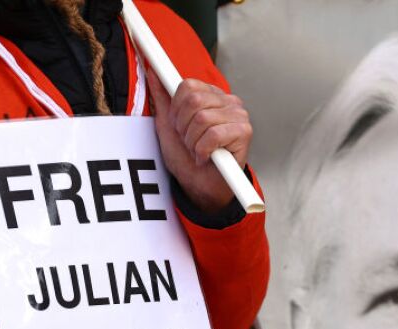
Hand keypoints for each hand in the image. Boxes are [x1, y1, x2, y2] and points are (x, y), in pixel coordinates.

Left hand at [148, 68, 251, 213]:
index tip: (177, 126)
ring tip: (197, 150)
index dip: (176, 110)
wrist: (199, 186)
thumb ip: (163, 99)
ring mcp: (239, 115)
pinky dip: (202, 150)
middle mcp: (228, 101)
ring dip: (192, 142)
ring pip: (202, 118)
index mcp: (212, 95)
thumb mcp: (168, 126)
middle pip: (194, 100)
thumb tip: (153, 73)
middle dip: (183, 127)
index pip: (188, 85)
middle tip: (188, 141)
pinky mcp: (244, 132)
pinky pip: (213, 135)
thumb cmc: (187, 158)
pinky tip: (206, 157)